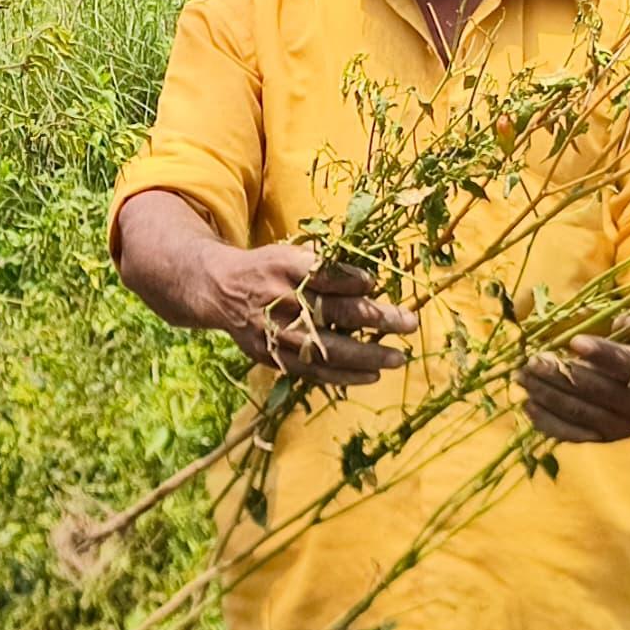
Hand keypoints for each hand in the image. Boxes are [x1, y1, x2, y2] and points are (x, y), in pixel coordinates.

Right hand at [208, 241, 418, 388]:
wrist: (220, 290)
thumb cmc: (269, 268)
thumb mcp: (289, 253)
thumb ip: (325, 266)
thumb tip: (370, 283)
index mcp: (283, 267)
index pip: (322, 274)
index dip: (349, 280)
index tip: (373, 283)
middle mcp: (278, 300)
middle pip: (331, 312)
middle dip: (374, 318)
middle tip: (409, 323)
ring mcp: (275, 332)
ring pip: (325, 348)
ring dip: (365, 355)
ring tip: (396, 358)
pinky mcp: (273, 355)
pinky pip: (312, 370)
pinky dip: (344, 375)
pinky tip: (371, 375)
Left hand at [520, 316, 629, 443]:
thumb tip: (622, 322)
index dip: (604, 355)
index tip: (575, 341)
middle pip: (601, 394)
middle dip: (563, 376)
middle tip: (533, 360)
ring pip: (585, 415)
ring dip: (550, 397)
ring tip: (523, 378)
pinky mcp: (612, 438)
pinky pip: (578, 435)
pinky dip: (551, 423)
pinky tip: (528, 407)